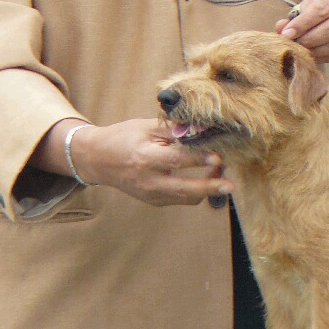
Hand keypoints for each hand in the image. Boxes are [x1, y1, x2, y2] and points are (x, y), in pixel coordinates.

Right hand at [64, 119, 234, 205]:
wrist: (98, 159)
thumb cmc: (123, 137)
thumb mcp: (145, 127)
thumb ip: (173, 130)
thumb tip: (201, 128)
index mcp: (145, 158)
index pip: (178, 160)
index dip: (200, 159)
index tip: (219, 157)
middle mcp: (149, 181)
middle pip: (185, 190)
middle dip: (210, 188)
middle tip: (230, 186)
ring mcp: (151, 194)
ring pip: (186, 198)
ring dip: (206, 188)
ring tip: (220, 175)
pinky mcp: (154, 201)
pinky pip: (180, 199)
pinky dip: (194, 191)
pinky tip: (204, 178)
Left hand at [274, 0, 328, 63]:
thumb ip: (298, 12)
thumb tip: (280, 28)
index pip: (321, 10)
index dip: (302, 24)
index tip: (286, 34)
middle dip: (307, 40)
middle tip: (293, 44)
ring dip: (315, 51)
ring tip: (302, 50)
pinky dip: (325, 58)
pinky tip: (315, 54)